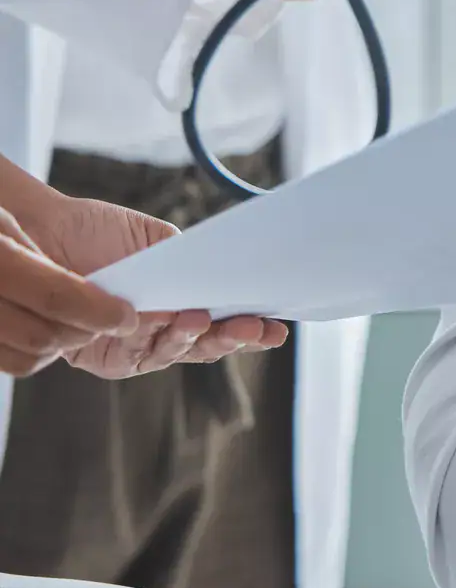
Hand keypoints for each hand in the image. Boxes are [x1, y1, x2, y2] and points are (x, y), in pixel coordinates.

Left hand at [10, 194, 284, 379]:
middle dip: (234, 339)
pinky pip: (133, 356)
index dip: (250, 328)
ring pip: (173, 354)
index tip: (278, 326)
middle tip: (258, 329)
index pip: (221, 323)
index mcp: (179, 304)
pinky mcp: (100, 357)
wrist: (45, 230)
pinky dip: (156, 341)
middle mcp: (157, 331)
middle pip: (204, 347)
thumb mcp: (160, 241)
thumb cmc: (99, 233)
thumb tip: (231, 276)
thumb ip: (193, 262)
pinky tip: (174, 321)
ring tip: (207, 318)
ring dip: (196, 340)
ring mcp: (130, 347)